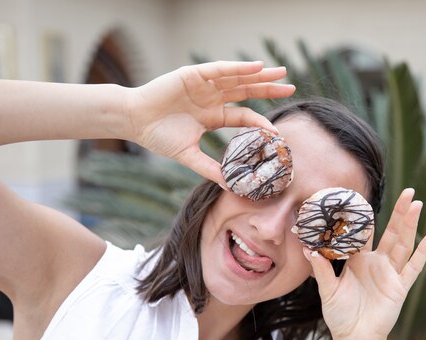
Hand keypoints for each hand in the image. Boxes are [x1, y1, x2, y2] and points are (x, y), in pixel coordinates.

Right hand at [124, 61, 294, 185]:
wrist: (133, 121)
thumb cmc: (157, 137)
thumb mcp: (188, 156)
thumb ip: (210, 169)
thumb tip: (231, 187)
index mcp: (212, 116)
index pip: (244, 116)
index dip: (261, 121)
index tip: (278, 130)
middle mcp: (212, 98)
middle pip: (246, 92)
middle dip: (268, 89)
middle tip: (291, 88)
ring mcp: (204, 85)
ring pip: (238, 78)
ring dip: (259, 75)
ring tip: (281, 73)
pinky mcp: (194, 74)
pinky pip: (221, 70)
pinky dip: (239, 68)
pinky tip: (257, 67)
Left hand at [305, 188, 425, 339]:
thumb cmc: (340, 316)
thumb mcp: (327, 290)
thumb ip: (321, 269)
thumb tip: (309, 249)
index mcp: (359, 261)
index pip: (364, 233)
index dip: (365, 217)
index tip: (367, 198)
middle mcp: (377, 263)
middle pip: (391, 232)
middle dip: (399, 212)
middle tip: (407, 191)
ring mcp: (390, 273)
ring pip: (403, 244)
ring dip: (410, 224)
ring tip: (416, 203)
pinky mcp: (400, 287)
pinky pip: (414, 267)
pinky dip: (423, 251)